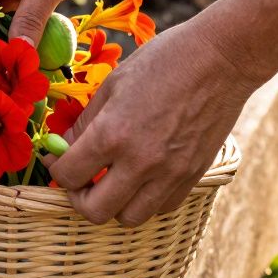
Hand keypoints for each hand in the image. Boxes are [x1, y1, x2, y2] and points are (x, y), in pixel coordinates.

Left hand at [46, 20, 259, 226]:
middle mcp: (140, 161)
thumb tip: (63, 147)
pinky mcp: (193, 176)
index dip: (55, 170)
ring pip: (129, 218)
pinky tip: (141, 177)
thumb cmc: (163, 61)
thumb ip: (85, 122)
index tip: (57, 161)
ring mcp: (170, 173)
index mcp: (112, 134)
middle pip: (94, 211)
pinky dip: (145, 200)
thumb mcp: (112, 84)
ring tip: (110, 180)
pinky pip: (161, 208)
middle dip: (79, 197)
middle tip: (80, 179)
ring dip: (113, 204)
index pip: (68, 176)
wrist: (221, 59)